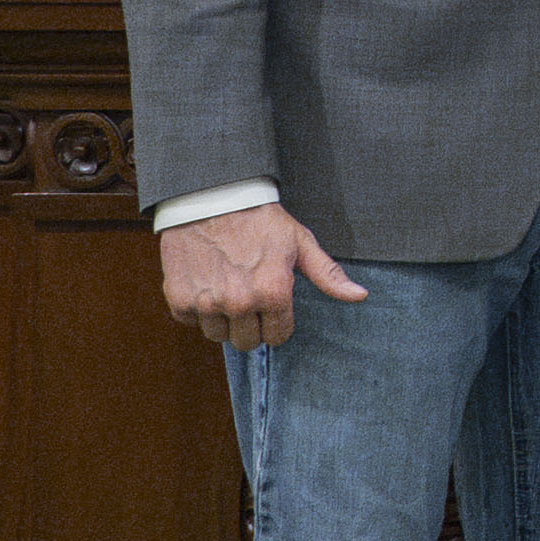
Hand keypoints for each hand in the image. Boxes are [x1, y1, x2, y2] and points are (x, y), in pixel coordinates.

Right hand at [160, 203, 368, 349]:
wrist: (212, 197)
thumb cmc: (260, 219)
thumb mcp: (300, 242)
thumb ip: (328, 274)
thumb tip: (360, 296)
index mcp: (273, 292)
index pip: (278, 337)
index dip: (277, 320)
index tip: (272, 301)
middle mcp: (240, 303)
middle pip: (248, 342)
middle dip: (252, 324)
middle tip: (250, 294)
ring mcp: (207, 303)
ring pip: (219, 336)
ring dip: (223, 318)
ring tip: (227, 287)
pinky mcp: (179, 299)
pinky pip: (191, 322)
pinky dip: (197, 308)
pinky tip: (206, 283)